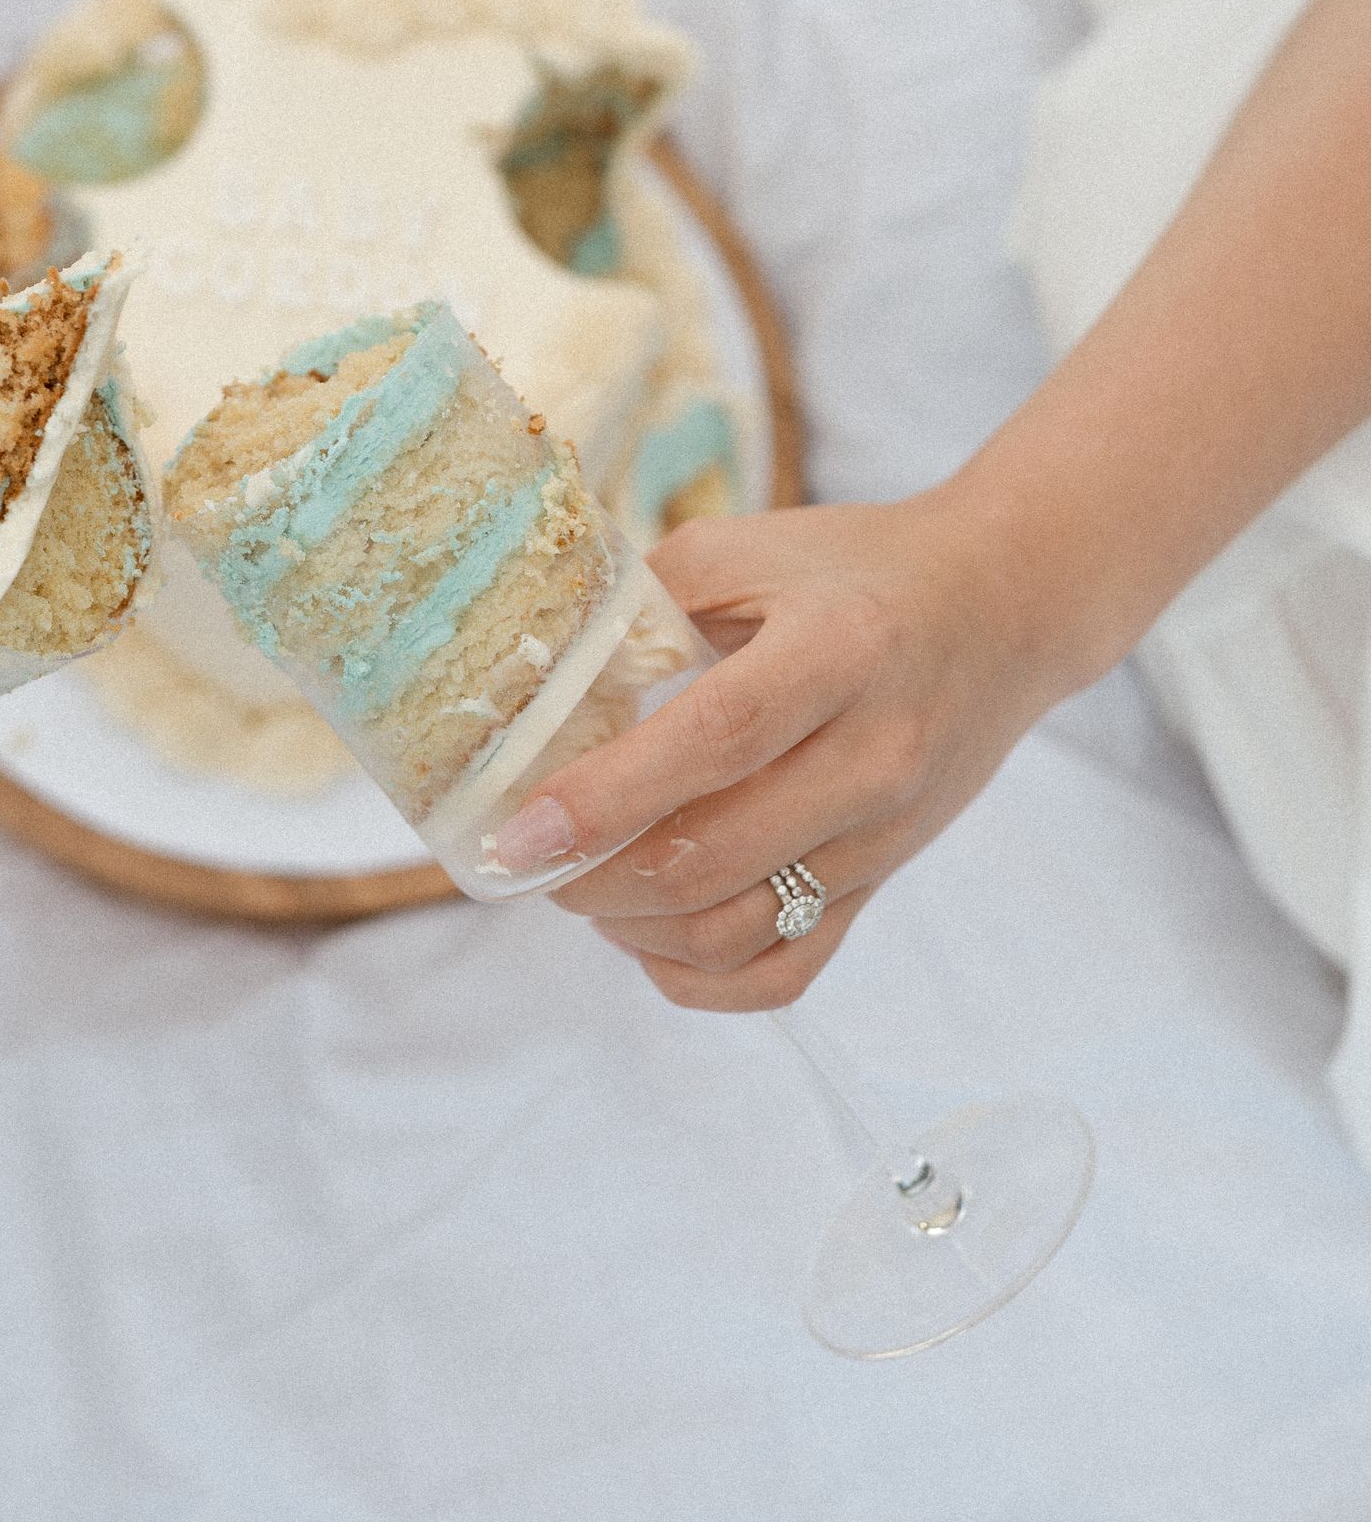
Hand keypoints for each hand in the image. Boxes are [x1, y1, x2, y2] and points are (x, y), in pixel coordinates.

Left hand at [488, 493, 1062, 1010]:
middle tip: (530, 855)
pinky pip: (783, 972)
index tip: (517, 830)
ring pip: (736, 929)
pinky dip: (696, 974)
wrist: (1003, 611)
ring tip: (585, 883)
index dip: (606, 797)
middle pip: (714, 856)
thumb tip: (532, 682)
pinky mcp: (882, 884)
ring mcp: (884, 835)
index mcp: (838, 652)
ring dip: (632, 925)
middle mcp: (873, 756)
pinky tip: (650, 927)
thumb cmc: (856, 570)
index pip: (713, 742)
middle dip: (593, 875)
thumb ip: (641, 602)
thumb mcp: (748, 548)